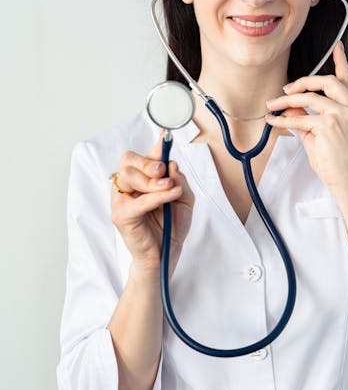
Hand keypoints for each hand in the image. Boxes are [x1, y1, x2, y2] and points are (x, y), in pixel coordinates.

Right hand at [110, 134, 193, 268]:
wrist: (166, 255)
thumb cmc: (171, 226)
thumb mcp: (184, 198)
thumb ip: (179, 179)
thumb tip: (171, 164)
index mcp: (142, 179)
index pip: (143, 156)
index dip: (155, 145)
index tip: (166, 134)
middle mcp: (128, 187)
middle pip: (128, 160)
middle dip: (149, 162)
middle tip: (164, 171)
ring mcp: (121, 201)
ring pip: (128, 176)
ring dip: (152, 180)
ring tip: (170, 187)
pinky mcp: (121, 217)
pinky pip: (137, 201)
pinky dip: (156, 196)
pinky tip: (170, 194)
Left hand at [265, 42, 347, 192]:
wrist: (347, 181)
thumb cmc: (338, 161)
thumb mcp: (322, 133)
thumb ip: (310, 115)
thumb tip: (291, 104)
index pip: (347, 80)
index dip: (342, 62)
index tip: (337, 47)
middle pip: (327, 81)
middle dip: (303, 81)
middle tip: (287, 88)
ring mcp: (342, 116)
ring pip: (309, 97)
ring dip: (287, 100)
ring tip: (273, 105)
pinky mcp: (329, 126)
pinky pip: (299, 118)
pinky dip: (283, 120)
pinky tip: (274, 121)